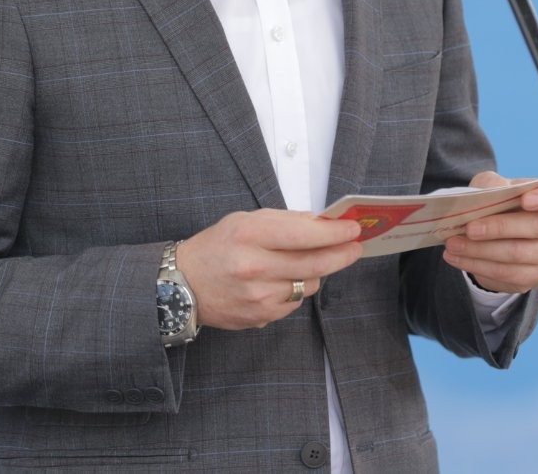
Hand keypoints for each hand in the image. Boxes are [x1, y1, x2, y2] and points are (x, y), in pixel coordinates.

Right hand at [175, 210, 364, 329]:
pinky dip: (296, 290)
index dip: (334, 233)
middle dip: (341, 254)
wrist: (181, 286)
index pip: (304, 234)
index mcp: (249, 235)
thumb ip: (283, 220)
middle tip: (355, 247)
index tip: (353, 229)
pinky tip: (283, 281)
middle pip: (314, 263)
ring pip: (308, 284)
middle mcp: (254, 267)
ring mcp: (258, 296)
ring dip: (316, 272)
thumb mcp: (244, 220)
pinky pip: (295, 302)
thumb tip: (320, 222)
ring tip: (308, 262)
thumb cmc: (216, 247)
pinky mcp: (260, 317)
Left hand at [442, 171, 537, 293]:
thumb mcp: (494, 186)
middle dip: (500, 227)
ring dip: (481, 251)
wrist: (500, 234)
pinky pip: (509, 274)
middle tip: (470, 228)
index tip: (525, 199)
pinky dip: (479, 266)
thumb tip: (493, 191)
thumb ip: (493, 183)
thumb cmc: (501, 203)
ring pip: (518, 254)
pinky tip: (458, 258)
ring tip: (453, 244)